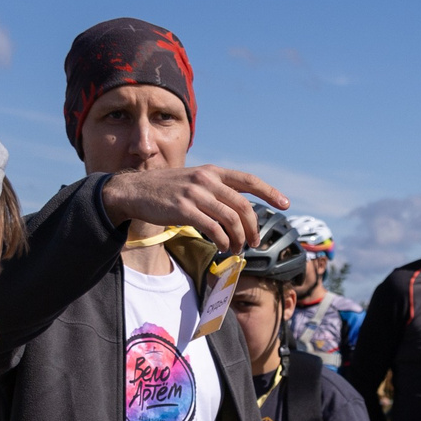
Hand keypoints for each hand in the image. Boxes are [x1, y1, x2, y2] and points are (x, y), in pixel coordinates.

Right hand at [99, 167, 287, 253]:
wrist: (135, 190)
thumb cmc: (167, 190)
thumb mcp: (194, 180)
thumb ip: (216, 190)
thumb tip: (239, 211)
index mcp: (213, 171)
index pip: (248, 180)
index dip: (269, 192)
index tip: (285, 204)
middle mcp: (207, 180)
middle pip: (243, 207)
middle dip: (253, 228)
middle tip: (253, 243)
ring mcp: (195, 194)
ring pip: (231, 220)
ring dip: (239, 239)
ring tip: (236, 249)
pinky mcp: (184, 209)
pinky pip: (213, 229)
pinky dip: (222, 241)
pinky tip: (221, 247)